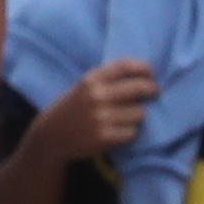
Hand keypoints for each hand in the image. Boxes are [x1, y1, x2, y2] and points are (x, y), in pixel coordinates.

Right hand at [41, 58, 158, 159]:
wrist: (51, 135)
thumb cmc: (73, 108)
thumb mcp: (83, 87)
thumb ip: (107, 80)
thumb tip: (144, 76)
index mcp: (90, 80)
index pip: (124, 66)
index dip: (143, 68)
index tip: (150, 73)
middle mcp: (96, 96)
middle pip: (140, 88)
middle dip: (151, 89)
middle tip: (152, 92)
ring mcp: (102, 117)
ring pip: (140, 112)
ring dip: (136, 115)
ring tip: (124, 117)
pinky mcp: (106, 137)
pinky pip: (133, 132)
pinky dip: (129, 132)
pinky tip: (117, 131)